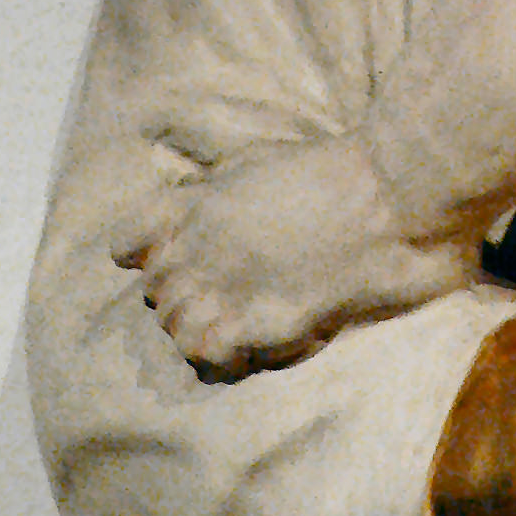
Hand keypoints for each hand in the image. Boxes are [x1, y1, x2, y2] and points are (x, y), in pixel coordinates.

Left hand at [114, 136, 473, 371]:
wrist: (388, 193)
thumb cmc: (335, 169)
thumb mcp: (258, 158)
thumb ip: (217, 186)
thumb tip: (198, 200)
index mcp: (193, 206)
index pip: (127, 242)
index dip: (147, 253)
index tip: (175, 255)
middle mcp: (194, 249)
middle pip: (155, 292)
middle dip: (185, 293)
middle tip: (229, 291)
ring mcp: (219, 288)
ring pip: (176, 329)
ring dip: (203, 327)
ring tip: (241, 320)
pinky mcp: (252, 322)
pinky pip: (207, 356)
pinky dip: (224, 354)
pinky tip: (254, 341)